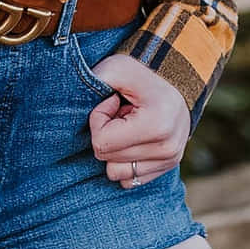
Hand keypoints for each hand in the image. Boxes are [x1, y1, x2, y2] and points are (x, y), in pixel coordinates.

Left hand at [85, 53, 188, 186]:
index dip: (98, 120)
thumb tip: (74, 103)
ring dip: (115, 150)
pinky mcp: (167, 167)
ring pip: (116, 173)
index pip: (102, 143)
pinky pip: (129, 180)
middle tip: (120, 113)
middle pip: (107, 159)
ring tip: (128, 127)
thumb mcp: (117, 68)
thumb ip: (95, 80)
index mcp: (156, 126)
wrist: (175, 83)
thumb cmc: (142, 74)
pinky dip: (124, 161)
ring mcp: (169, 161)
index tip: (112, 103)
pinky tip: (134, 139)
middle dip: (107, 134)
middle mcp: (166, 149)